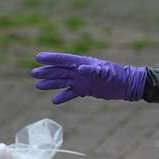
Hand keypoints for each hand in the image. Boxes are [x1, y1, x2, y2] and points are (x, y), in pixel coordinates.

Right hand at [31, 52, 145, 104]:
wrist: (126, 85)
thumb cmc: (116, 75)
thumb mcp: (105, 71)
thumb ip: (93, 70)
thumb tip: (80, 69)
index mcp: (83, 63)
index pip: (64, 60)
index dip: (51, 58)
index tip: (38, 57)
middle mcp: (80, 71)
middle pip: (59, 71)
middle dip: (46, 72)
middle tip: (32, 73)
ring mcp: (82, 81)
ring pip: (62, 82)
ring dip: (50, 84)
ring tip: (38, 86)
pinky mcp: (85, 90)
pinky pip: (71, 93)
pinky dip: (63, 97)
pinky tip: (54, 101)